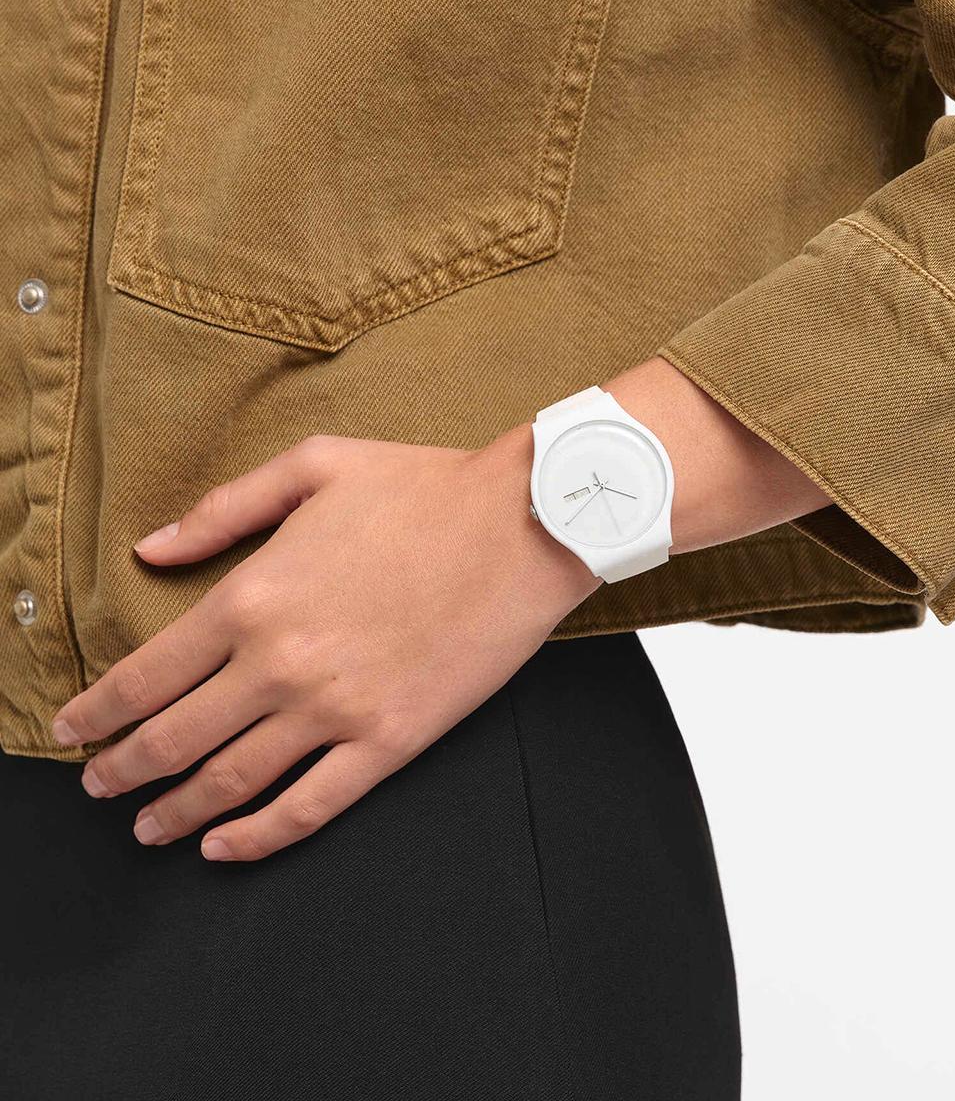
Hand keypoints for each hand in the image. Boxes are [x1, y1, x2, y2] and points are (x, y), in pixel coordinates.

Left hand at [50, 429, 597, 860]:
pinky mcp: (390, 740)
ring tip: (147, 827)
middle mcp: (279, 664)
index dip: (97, 711)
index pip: (146, 675)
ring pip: (230, 782)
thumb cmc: (423, 488)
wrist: (524, 524)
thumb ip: (223, 509)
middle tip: (98, 784)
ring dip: (176, 812)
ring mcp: (335, 710)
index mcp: (254, 596)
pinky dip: (257, 838)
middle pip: (174, 738)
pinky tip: (225, 847)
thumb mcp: (314, 466)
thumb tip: (151, 549)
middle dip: (122, 769)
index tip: (72, 730)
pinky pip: (309, 806)